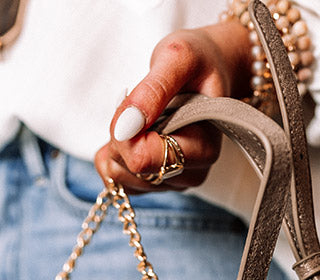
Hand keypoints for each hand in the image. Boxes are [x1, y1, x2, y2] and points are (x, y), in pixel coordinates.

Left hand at [94, 20, 251, 192]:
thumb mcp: (179, 57)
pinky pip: (117, 181)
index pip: (144, 160)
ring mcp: (174, 181)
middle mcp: (192, 172)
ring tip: (138, 118)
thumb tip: (125, 127)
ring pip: (121, 177)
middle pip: (131, 170)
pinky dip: (113, 155)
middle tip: (136, 107)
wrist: (206, 70)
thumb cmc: (197, 62)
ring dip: (117, 145)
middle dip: (121, 137)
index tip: (130, 103)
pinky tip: (129, 134)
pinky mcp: (158, 182)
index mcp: (203, 148)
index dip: (125, 133)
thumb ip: (154, 88)